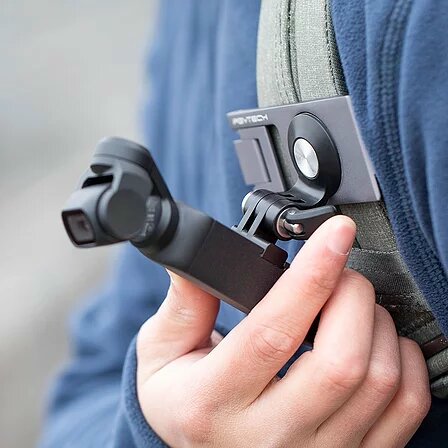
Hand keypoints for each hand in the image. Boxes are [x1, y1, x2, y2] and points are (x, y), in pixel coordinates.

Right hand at [136, 216, 430, 446]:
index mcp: (213, 402)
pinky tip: (378, 342)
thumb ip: (182, 304)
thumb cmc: (183, 401)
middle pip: (340, 361)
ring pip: (378, 381)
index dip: (311, 276)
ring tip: (353, 306)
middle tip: (339, 273)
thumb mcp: (161, 353)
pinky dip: (404, 360)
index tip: (335, 234)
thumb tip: (202, 258)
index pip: (273, 333)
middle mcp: (269, 436)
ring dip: (377, 323)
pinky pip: (405, 409)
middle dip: (351, 295)